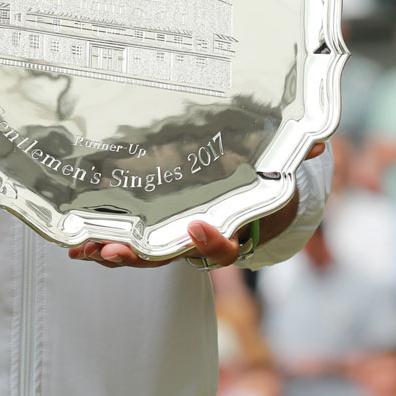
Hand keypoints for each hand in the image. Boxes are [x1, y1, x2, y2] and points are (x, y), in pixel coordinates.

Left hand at [68, 141, 326, 268]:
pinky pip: (131, 245)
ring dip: (113, 253)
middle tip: (115, 251)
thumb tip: (320, 138)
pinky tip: (75, 243)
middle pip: (170, 257)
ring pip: (143, 255)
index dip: (211, 241)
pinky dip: (104, 246)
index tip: (197, 225)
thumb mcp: (281, 174)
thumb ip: (295, 156)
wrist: (255, 210)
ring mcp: (175, 243)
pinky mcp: (156, 235)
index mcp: (231, 233)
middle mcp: (198, 244)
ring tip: (84, 249)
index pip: (223, 247)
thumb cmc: (263, 188)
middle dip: (141, 255)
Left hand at [69, 218, 240, 268]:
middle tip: (86, 249)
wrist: (230, 221)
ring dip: (98, 246)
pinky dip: (102, 230)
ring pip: (121, 245)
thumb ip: (216, 243)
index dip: (129, 255)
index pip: (149, 256)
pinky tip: (82, 227)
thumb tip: (196, 229)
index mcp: (174, 251)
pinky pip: (121, 229)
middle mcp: (159, 248)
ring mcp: (151, 236)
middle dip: (106, 253)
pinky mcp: (145, 221)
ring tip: (77, 247)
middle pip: (128, 254)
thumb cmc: (226, 233)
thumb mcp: (228, 245)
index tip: (111, 250)